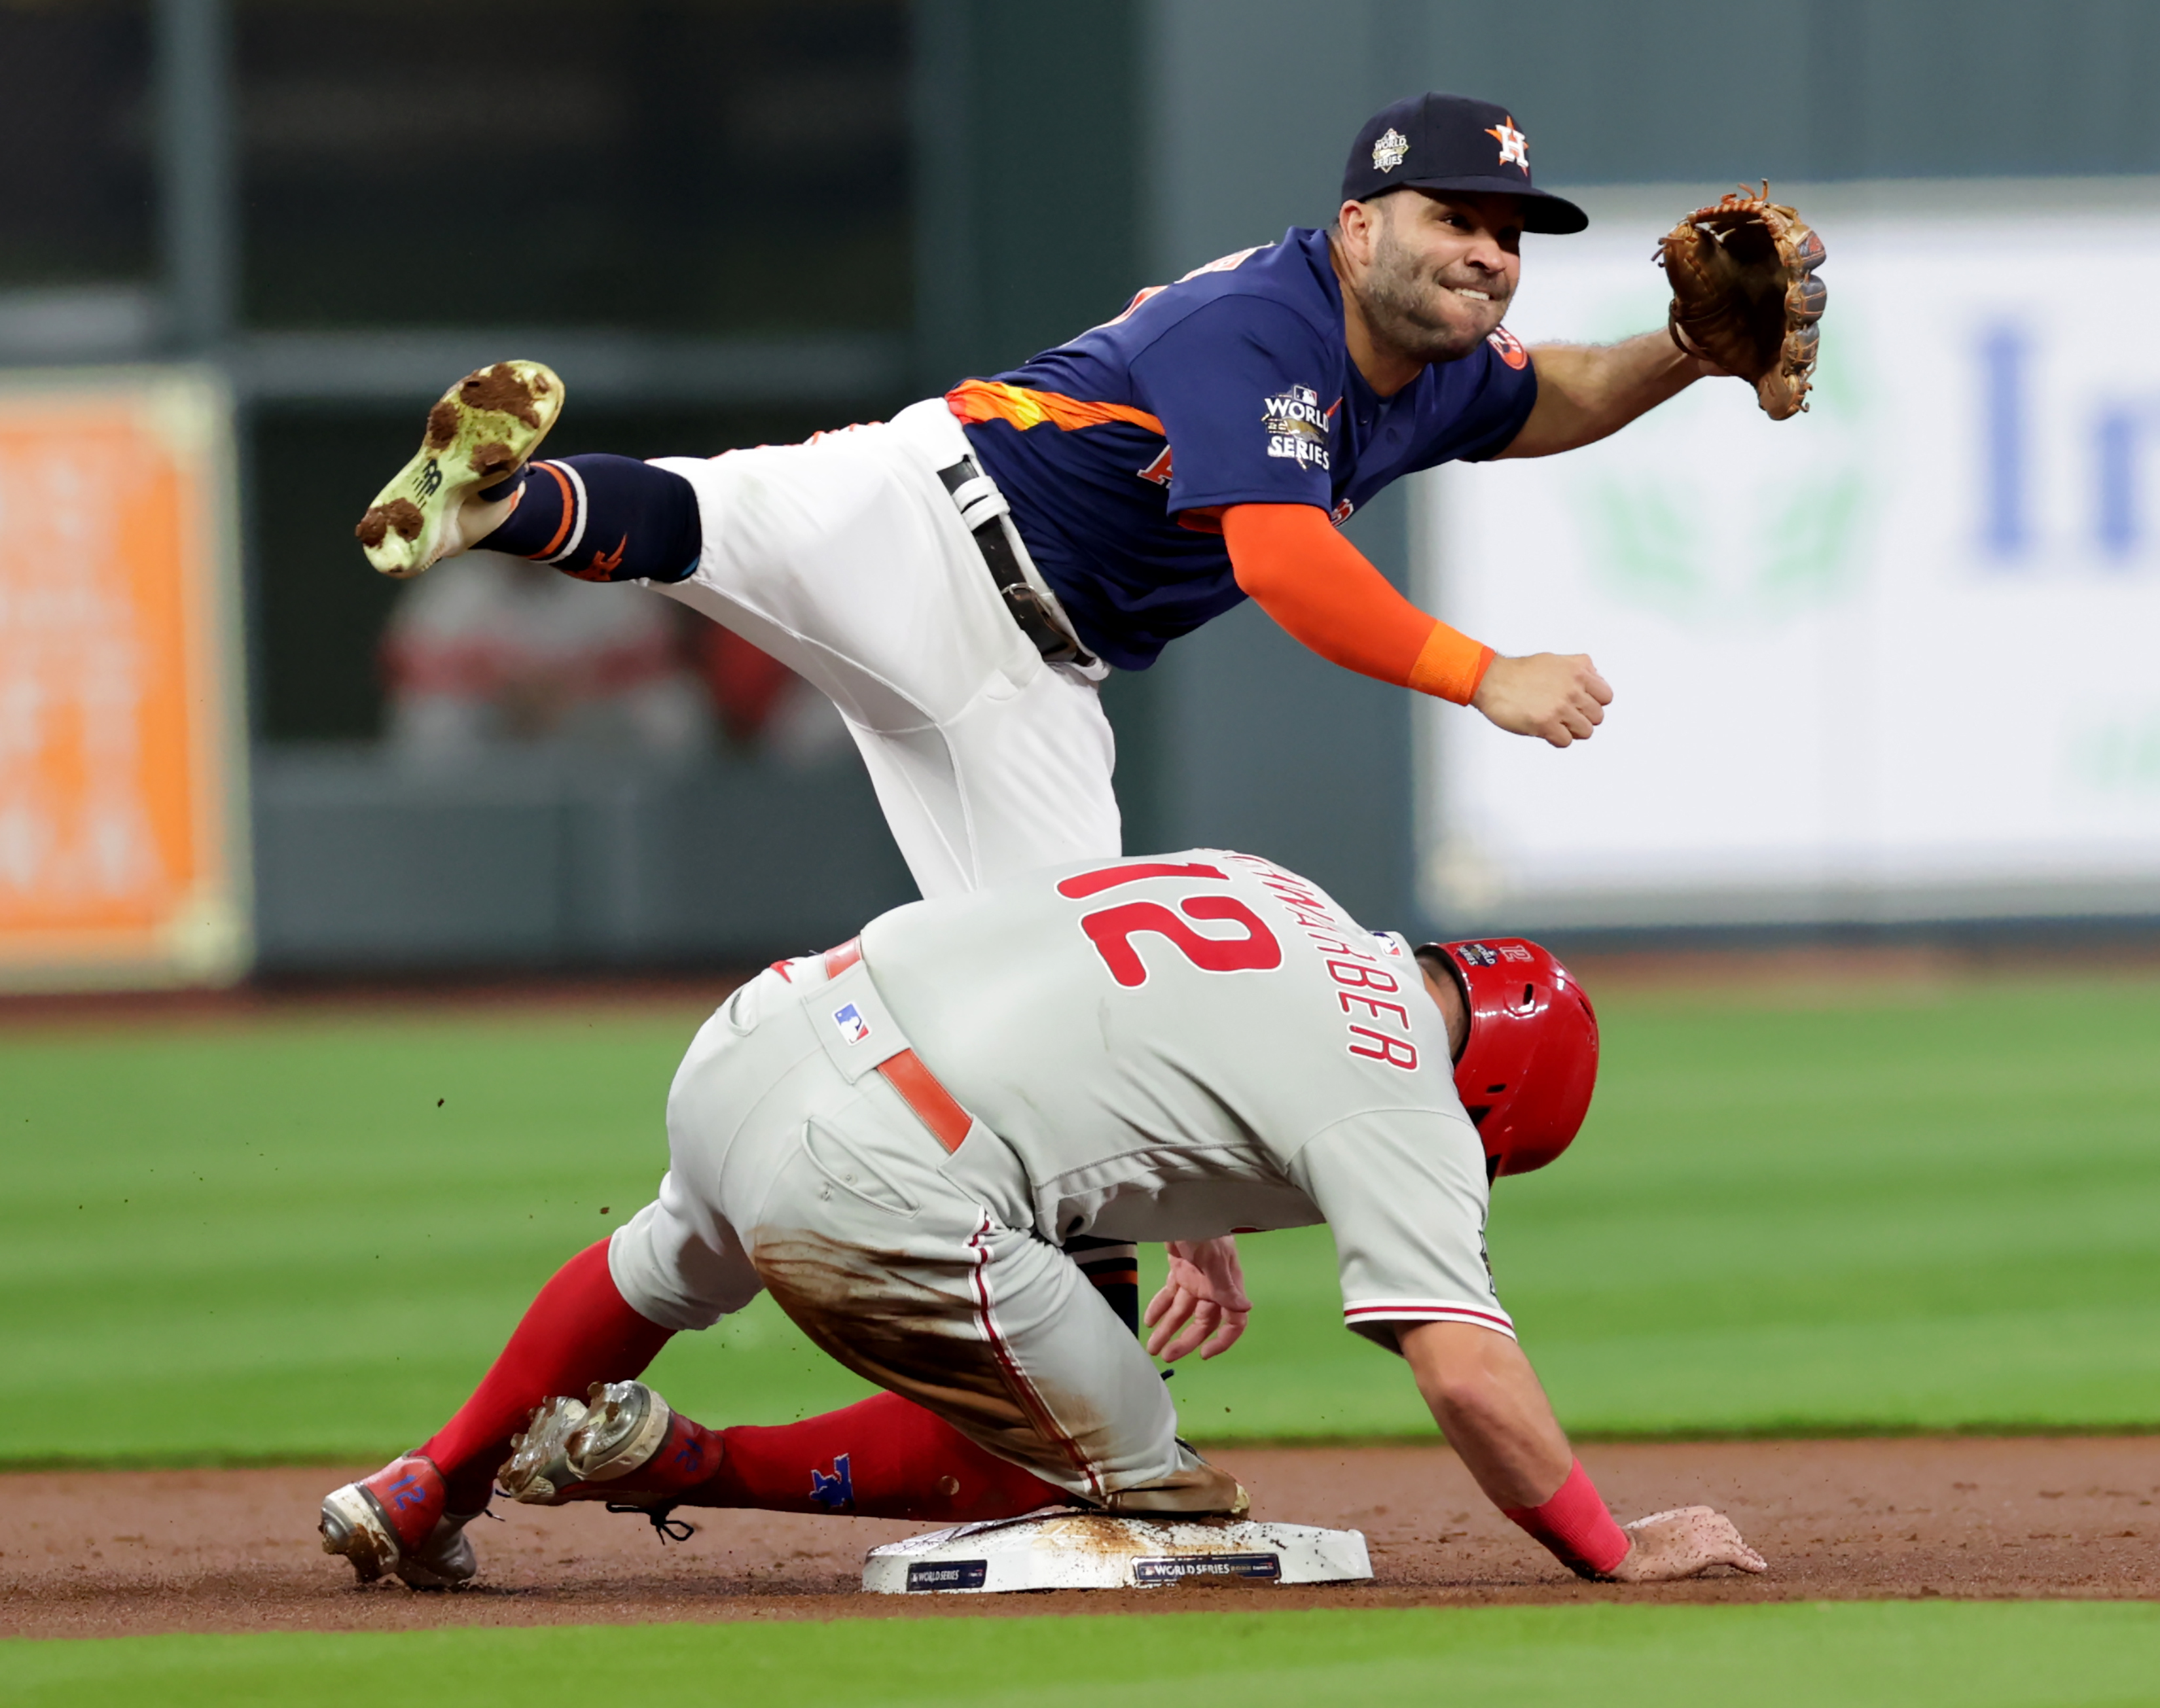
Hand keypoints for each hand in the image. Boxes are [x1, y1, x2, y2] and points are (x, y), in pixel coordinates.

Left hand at [1143, 1237, 1251, 1361]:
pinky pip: (1170, 1294)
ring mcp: (1195, 1278)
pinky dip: (1159, 1307)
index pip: (1232, 1321)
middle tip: (1165, 1356)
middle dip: (1185, 1340)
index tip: (1204, 1355)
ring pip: (1182, 1311)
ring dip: (1168, 1329)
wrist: (1184, 1203)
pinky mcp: (1179, 1269)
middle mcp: (1213, 1286)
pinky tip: (1149, 1321)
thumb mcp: (1214, 1258)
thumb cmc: (1205, 1228)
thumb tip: (1245, 1309)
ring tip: (1151, 1347)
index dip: (1222, 1340)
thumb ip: (1225, 1286)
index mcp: (1227, 1286)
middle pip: (1202, 1321)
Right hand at [1471, 652, 1612, 746]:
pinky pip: (1566, 741)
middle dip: (1583, 718)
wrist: (1492, 681)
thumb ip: (1579, 667)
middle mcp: (1572, 689)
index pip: (1606, 696)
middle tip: (1568, 716)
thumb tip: (1596, 677)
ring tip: (1557, 724)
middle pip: (1597, 717)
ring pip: (1585, 731)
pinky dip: (1557, 739)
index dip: (1595, 703)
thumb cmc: (1518, 672)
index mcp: (1577, 672)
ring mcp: (1560, 708)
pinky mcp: (1546, 724)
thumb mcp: (1555, 659)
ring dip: (1571, 730)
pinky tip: (1546, 730)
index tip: (1584, 705)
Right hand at [1604, 1506, 1767, 1581]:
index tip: (1723, 1537)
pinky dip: (1750, 1561)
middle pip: (1722, 1525)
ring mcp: (1700, 1534)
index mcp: (1676, 1516)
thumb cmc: (1623, 1546)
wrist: (1625, 1552)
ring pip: (1732, 1538)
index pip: (1706, 1515)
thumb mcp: (1639, 1535)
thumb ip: (1651, 1536)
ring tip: (1755, 1561)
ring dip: (1743, 1549)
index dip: (1716, 1528)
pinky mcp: (1706, 1551)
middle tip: (1742, 1551)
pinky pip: (1736, 1554)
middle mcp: (1691, 1520)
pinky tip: (1760, 1568)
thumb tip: (1640, 1545)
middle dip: (1733, 1537)